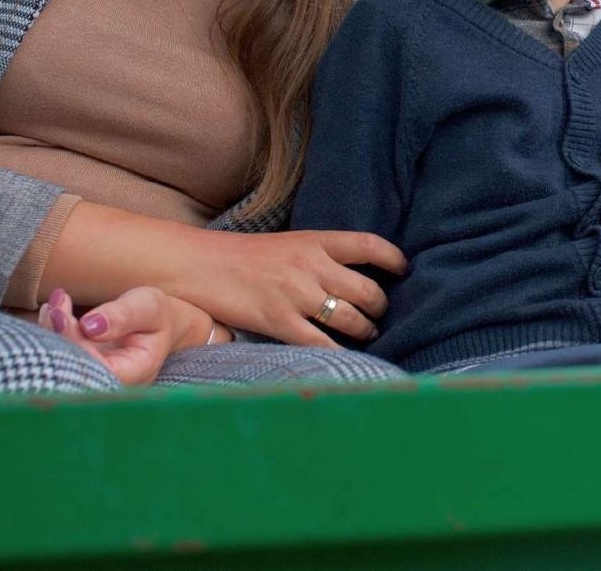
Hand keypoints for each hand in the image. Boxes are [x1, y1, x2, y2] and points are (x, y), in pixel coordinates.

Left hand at [39, 286, 213, 385]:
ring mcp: (98, 383)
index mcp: (137, 372)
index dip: (74, 344)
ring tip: (54, 305)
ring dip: (51, 336)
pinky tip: (54, 313)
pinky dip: (53, 337)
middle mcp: (115, 385)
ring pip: (63, 368)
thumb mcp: (147, 306)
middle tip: (54, 306)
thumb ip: (123, 315)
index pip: (97, 368)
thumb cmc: (156, 316)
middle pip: (75, 372)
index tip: (62, 313)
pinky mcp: (84, 375)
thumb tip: (91, 326)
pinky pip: (61, 362)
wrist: (158, 325)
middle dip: (57, 338)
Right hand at [193, 230, 407, 349]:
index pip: (368, 245)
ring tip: (366, 335)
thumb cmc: (239, 256)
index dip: (392, 258)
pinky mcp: (280, 323)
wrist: (197, 265)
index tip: (403, 270)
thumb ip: (316, 257)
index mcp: (313, 242)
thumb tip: (346, 275)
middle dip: (380, 306)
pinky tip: (345, 358)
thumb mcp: (285, 244)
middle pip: (367, 290)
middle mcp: (311, 267)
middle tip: (379, 314)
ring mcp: (297, 296)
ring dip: (365, 331)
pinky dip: (338, 354)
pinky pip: (321, 344)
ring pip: (351, 319)